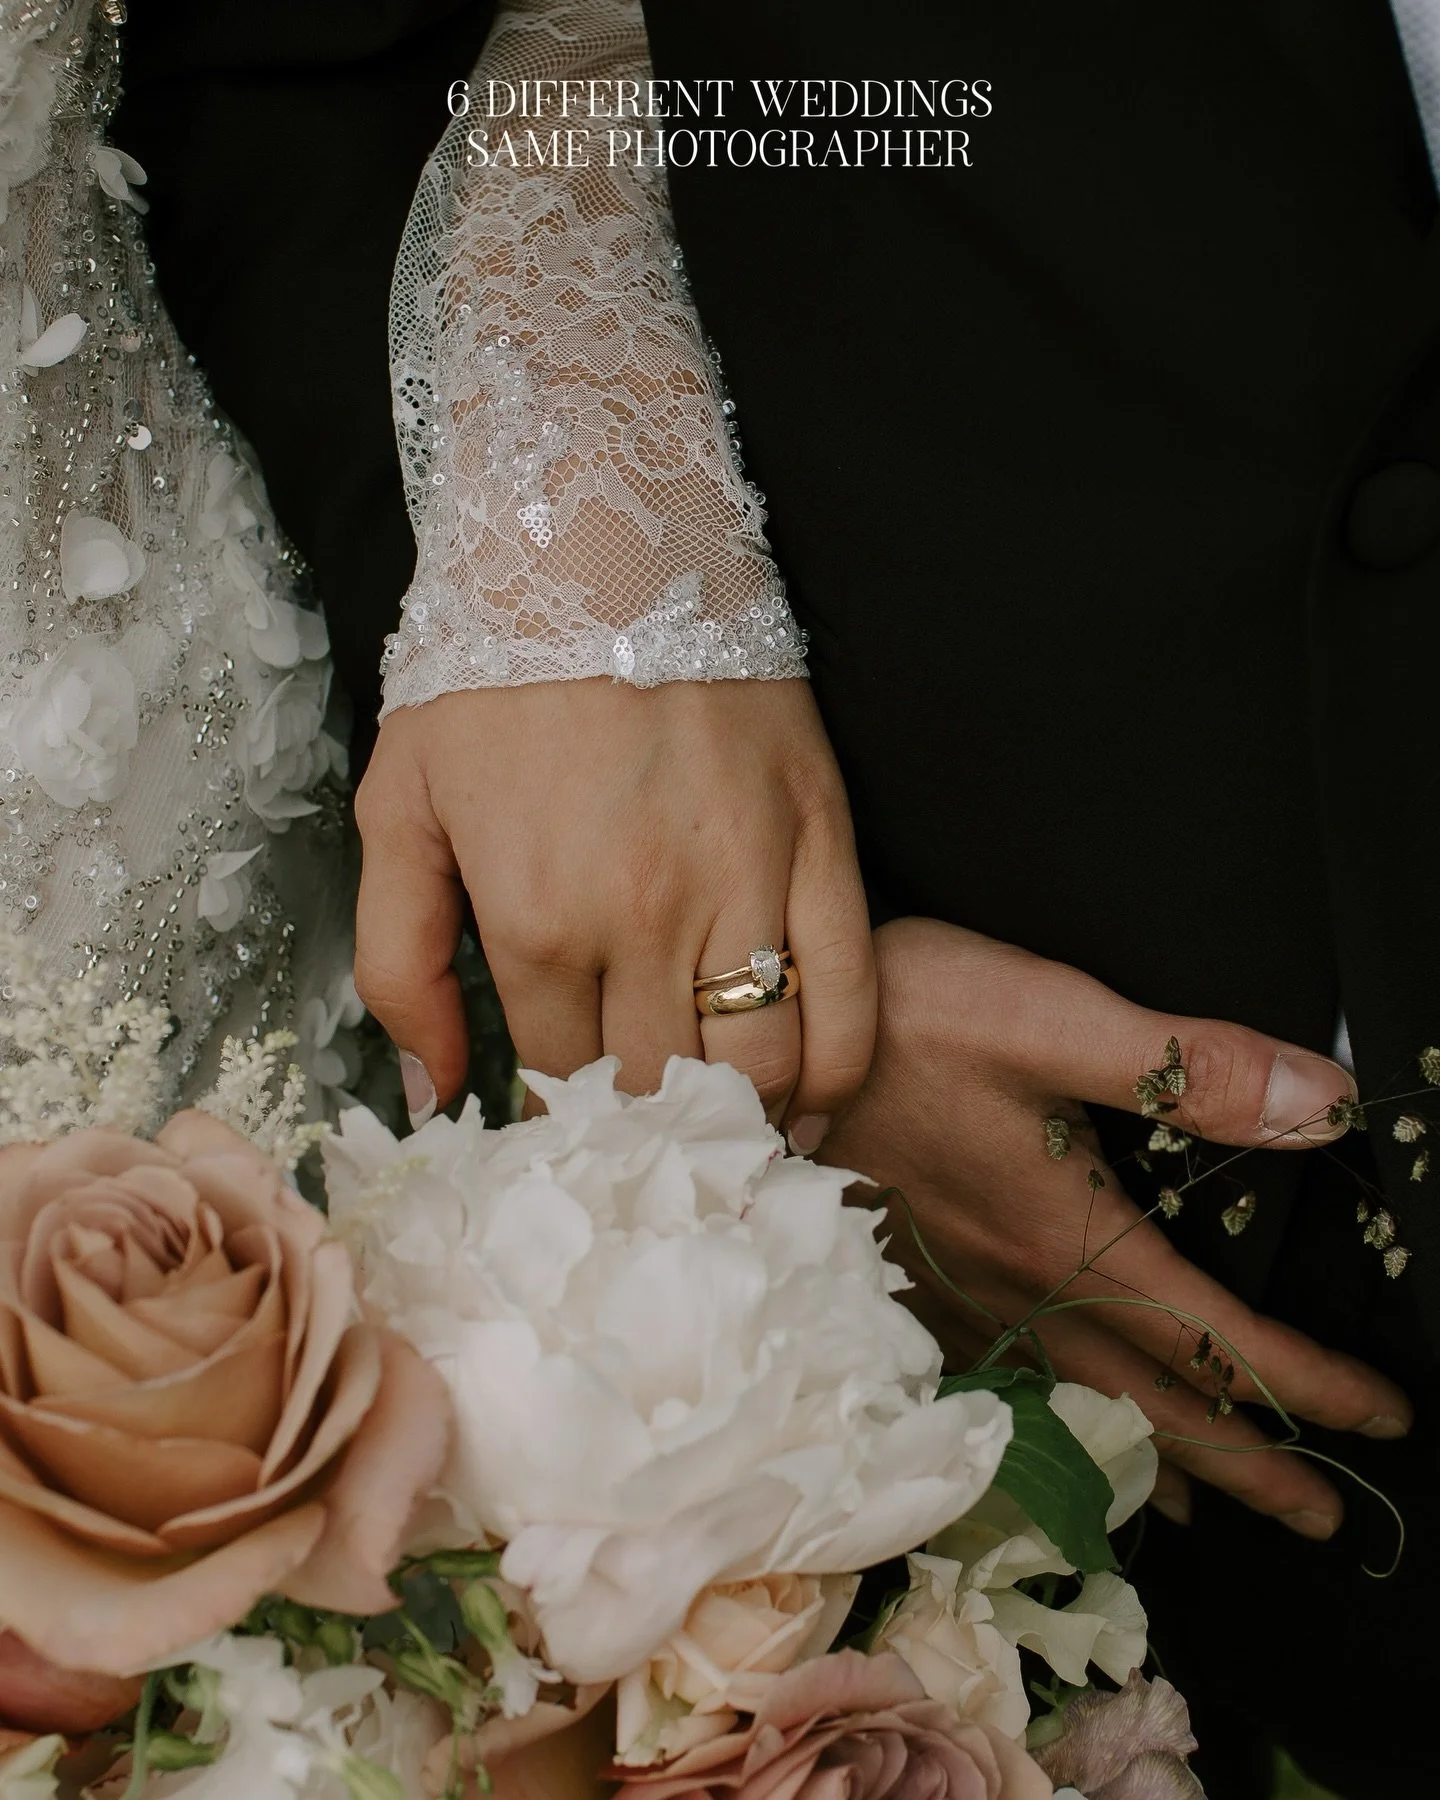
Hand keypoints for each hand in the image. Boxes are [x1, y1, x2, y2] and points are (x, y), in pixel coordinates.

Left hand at [353, 677, 874, 1138]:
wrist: (601, 544)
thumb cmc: (490, 682)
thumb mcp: (398, 810)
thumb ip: (398, 962)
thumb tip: (435, 1092)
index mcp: (538, 918)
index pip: (559, 1076)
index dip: (560, 1114)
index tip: (568, 1121)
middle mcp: (648, 919)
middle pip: (663, 1089)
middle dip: (648, 1133)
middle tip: (645, 1143)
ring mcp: (747, 884)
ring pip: (765, 1065)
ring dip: (745, 1120)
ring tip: (725, 1132)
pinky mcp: (822, 844)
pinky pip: (853, 996)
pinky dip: (839, 1070)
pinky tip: (812, 1101)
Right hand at [820, 917, 1412, 1537]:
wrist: (753, 1046)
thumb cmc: (899, 1019)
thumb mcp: (1049, 1016)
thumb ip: (1188, 1065)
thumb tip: (1324, 1101)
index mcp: (1068, 1233)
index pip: (1212, 1337)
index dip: (1305, 1382)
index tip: (1378, 1416)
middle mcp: (1019, 1288)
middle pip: (1154, 1405)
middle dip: (1250, 1466)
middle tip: (1321, 1516)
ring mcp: (959, 1298)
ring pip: (1080, 1411)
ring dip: (1162, 1465)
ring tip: (1214, 1510)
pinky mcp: (912, 1286)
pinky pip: (1007, 1393)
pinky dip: (1059, 1435)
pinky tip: (1059, 1438)